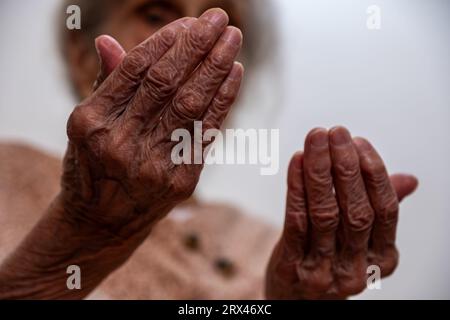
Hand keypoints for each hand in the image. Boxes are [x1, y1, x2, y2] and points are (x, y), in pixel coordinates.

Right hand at [62, 9, 242, 239]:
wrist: (101, 222)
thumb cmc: (92, 167)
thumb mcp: (85, 126)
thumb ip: (106, 84)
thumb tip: (109, 41)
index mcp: (91, 122)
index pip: (136, 70)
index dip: (166, 43)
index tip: (188, 24)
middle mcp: (120, 143)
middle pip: (167, 83)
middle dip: (197, 46)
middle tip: (219, 19)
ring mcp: (152, 165)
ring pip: (191, 104)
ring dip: (217, 68)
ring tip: (233, 39)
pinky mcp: (180, 181)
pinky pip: (207, 132)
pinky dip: (223, 100)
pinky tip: (234, 75)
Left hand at [266, 127, 417, 298]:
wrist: (297, 301)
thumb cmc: (332, 261)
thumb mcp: (362, 243)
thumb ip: (380, 211)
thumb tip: (410, 180)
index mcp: (383, 259)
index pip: (385, 210)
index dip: (373, 172)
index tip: (360, 142)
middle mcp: (357, 268)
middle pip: (356, 210)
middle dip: (345, 166)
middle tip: (336, 132)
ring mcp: (324, 271)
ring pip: (325, 213)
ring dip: (319, 170)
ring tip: (315, 139)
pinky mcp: (293, 267)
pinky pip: (295, 222)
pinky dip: (296, 188)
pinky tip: (296, 161)